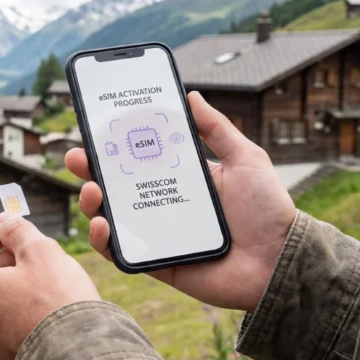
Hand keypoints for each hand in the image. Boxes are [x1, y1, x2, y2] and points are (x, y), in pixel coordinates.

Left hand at [0, 214, 99, 359]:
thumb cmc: (57, 304)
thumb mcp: (41, 251)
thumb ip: (18, 231)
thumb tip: (6, 222)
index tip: (14, 223)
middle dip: (8, 259)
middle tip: (37, 252)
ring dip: (16, 288)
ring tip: (48, 283)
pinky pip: (7, 329)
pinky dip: (21, 315)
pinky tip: (48, 312)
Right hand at [65, 91, 295, 311]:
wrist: (281, 261)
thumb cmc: (268, 211)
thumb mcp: (245, 158)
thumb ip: (217, 128)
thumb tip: (190, 96)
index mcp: (180, 179)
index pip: (137, 159)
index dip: (111, 146)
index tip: (92, 131)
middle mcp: (163, 205)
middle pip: (115, 186)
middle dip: (89, 172)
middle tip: (77, 159)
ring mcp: (157, 235)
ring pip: (111, 218)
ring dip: (92, 203)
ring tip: (93, 192)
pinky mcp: (157, 263)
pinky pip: (121, 253)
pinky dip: (104, 241)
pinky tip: (102, 226)